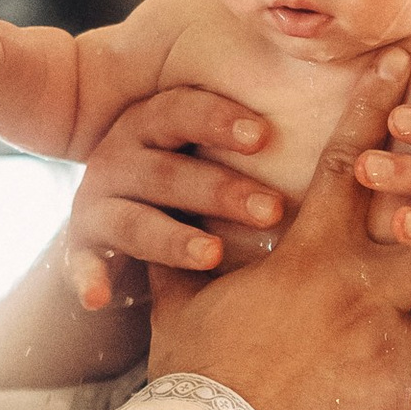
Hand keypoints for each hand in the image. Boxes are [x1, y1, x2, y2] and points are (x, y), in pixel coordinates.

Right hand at [63, 84, 286, 309]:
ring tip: (213, 255)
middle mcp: (119, 157)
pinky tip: (100, 298)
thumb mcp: (210, 145)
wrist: (120, 220)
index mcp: (151, 123)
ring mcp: (98, 203)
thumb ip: (256, 131)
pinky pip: (81, 265)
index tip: (264, 137)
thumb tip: (329, 120)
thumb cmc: (193, 176)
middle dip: (219, 190)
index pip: (181, 111)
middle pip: (166, 171)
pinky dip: (87, 279)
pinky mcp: (83, 248)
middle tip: (272, 211)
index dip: (218, 121)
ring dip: (172, 239)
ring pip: (133, 220)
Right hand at [148, 54, 410, 409]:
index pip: (350, 164)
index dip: (375, 106)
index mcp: (311, 257)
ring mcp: (389, 352)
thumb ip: (185, 260)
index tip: (404, 61)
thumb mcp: (183, 306)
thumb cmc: (193, 377)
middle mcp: (362, 294)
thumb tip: (165, 229)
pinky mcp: (402, 408)